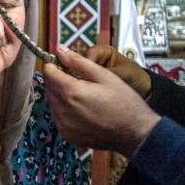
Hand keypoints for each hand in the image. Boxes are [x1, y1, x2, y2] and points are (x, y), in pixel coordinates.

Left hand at [43, 45, 160, 157]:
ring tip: (81, 96)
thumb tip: (60, 49)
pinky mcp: (67, 135)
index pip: (48, 73)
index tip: (62, 64)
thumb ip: (78, 62)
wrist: (136, 132)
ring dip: (60, 96)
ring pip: (52, 103)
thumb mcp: (104, 75)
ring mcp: (63, 125)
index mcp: (70, 91)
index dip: (54, 66)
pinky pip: (58, 118)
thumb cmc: (123, 102)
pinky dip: (64, 111)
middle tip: (75, 80)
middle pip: (49, 88)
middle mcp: (62, 109)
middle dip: (57, 80)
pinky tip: (81, 110)